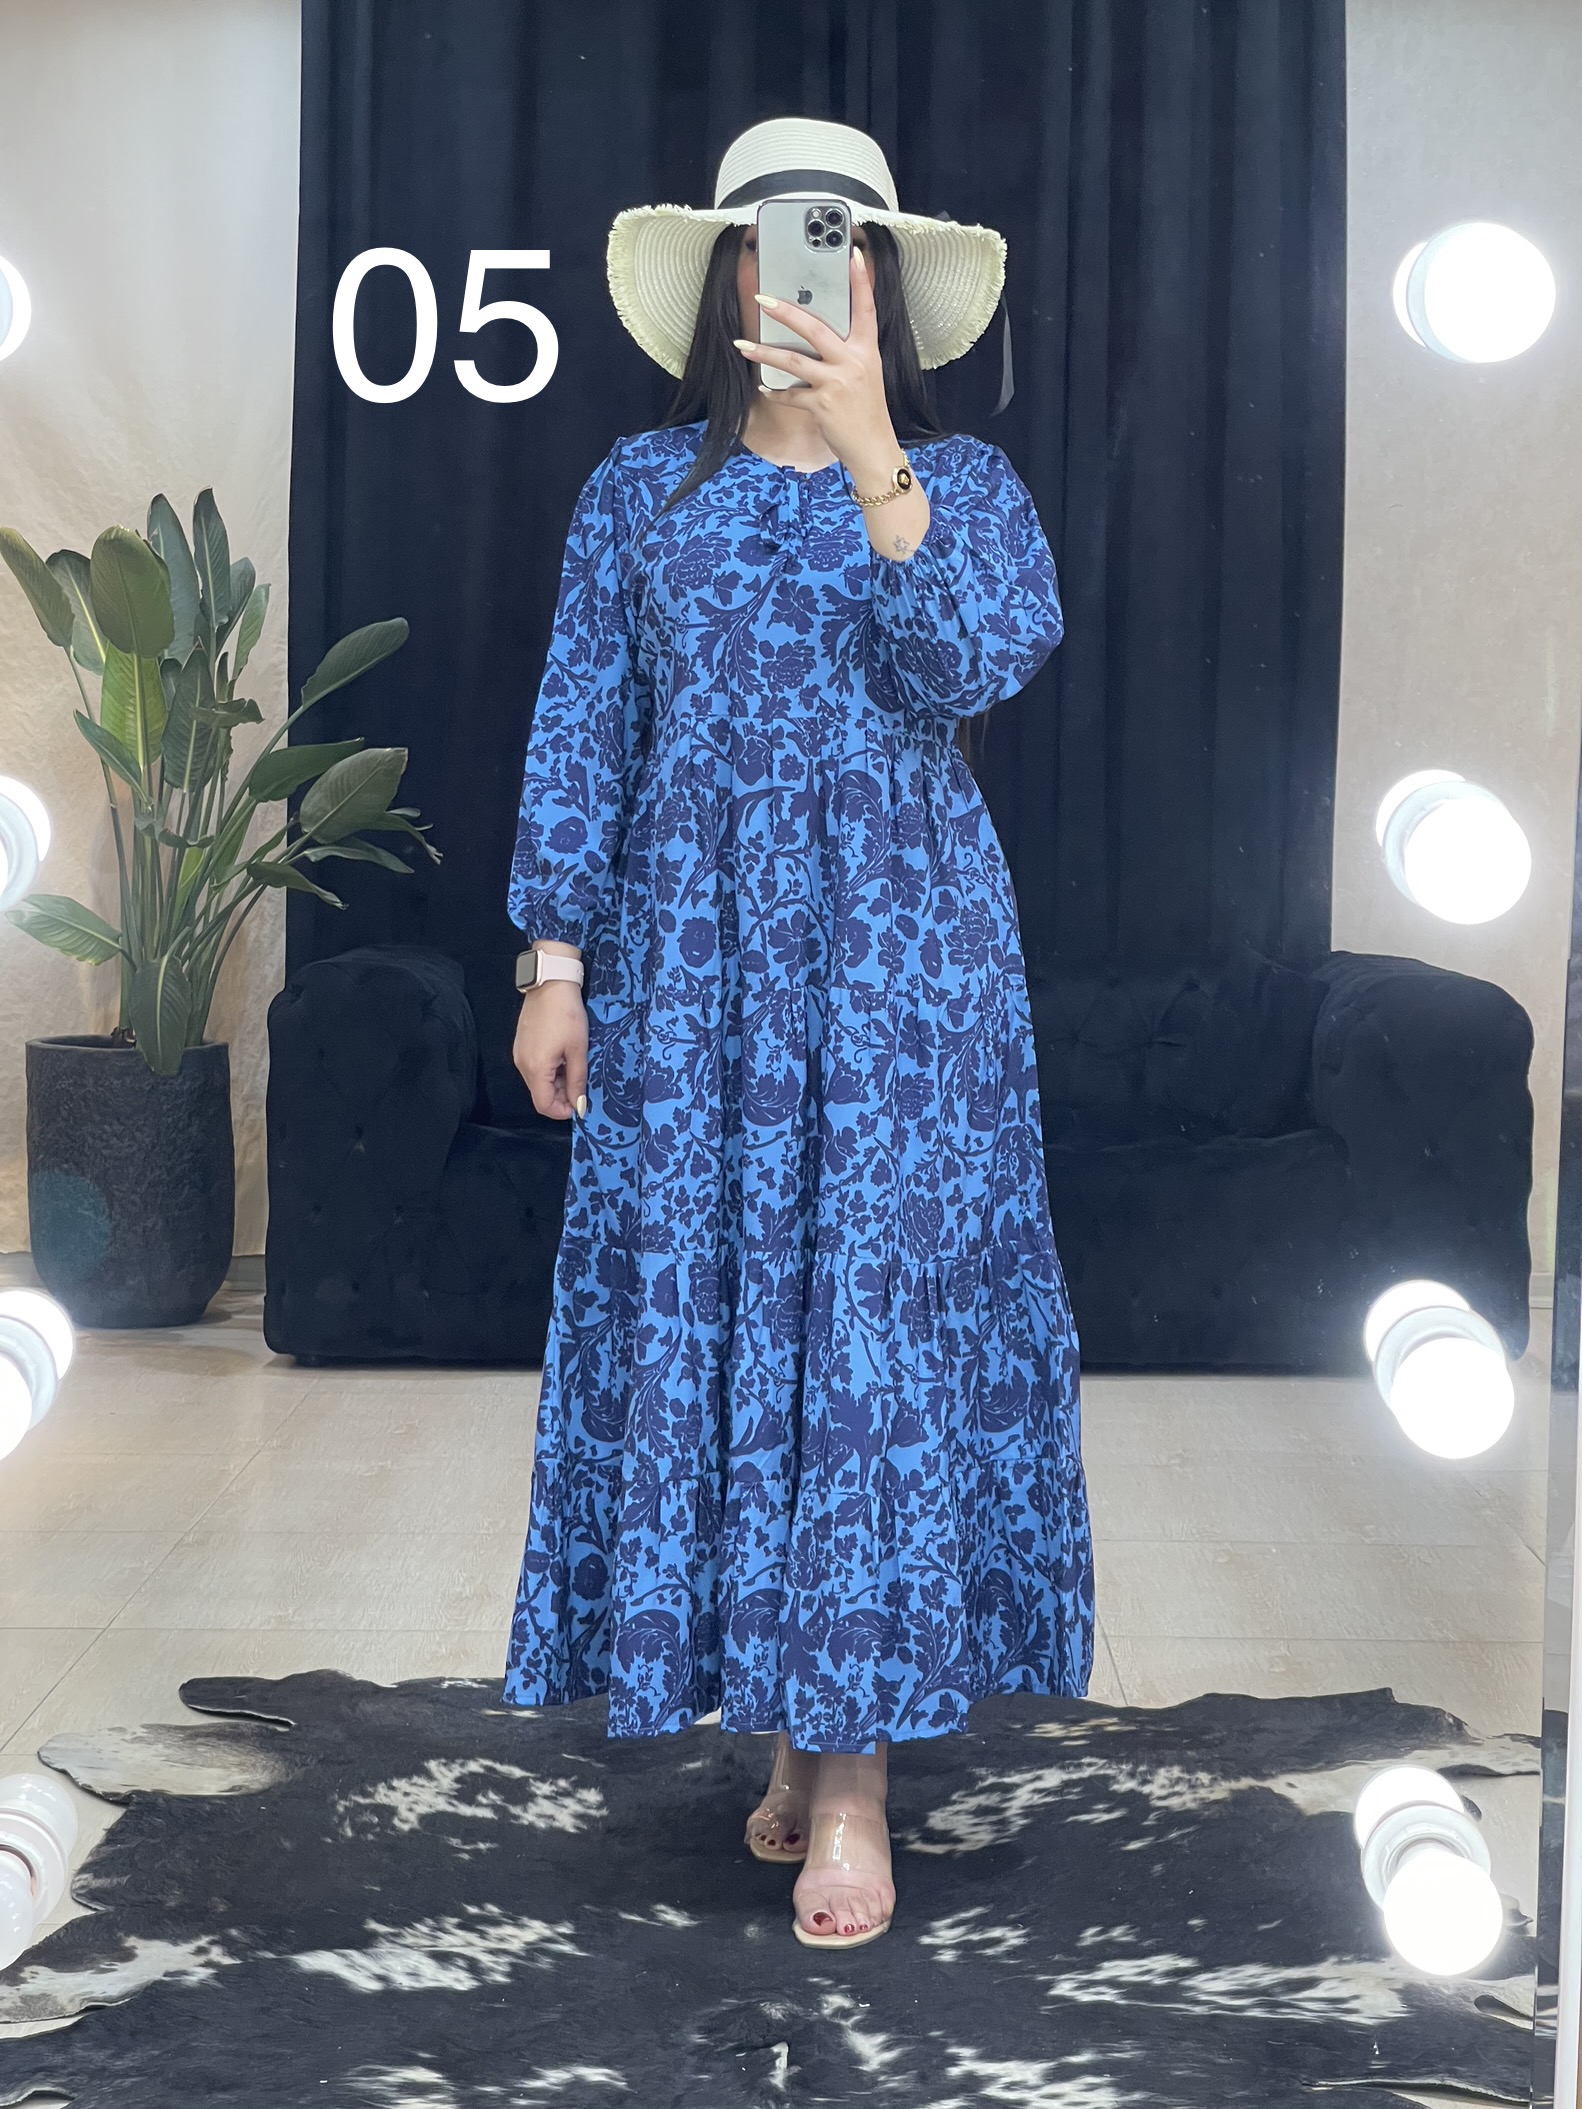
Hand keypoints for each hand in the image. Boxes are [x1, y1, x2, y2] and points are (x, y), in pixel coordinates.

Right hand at [513, 979, 587, 1119]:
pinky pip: (534, 1068)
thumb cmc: (567, 1015)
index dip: (562, 1111)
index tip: (579, 1104)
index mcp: (535, 1069)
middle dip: (561, 1096)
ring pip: (537, 1082)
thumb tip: (579, 1106)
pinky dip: (549, 1070)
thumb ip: (577, 1081)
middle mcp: (522, 1065)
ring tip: (574, 1066)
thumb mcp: (578, 1050)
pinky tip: (563, 1057)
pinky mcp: (520, 1045)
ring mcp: (519, 1054)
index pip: (544, 1105)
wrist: (550, 984)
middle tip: (580, 1083)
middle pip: (539, 1094)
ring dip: (556, 1082)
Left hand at [735, 247, 900, 485]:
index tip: (852, 255)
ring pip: (794, 360)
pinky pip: (791, 394)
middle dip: (786, 312)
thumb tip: (816, 340)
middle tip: (763, 299)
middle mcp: (852, 362)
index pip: (865, 308)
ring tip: (743, 345)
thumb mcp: (865, 375)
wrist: (874, 448)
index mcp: (866, 350)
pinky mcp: (822, 404)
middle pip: (815, 328)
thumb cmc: (867, 412)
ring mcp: (836, 383)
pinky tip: (765, 388)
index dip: (860, 281)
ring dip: (764, 352)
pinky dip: (776, 392)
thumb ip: (845, 355)